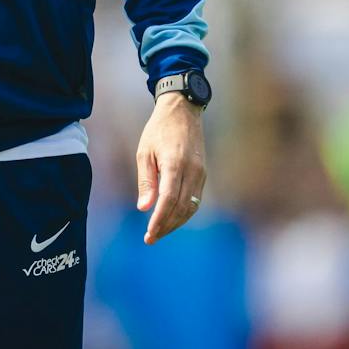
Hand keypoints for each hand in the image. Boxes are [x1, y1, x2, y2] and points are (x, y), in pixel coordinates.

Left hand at [136, 92, 205, 243]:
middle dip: (166, 226)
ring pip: (191, 207)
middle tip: (151, 238)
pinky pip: (195, 199)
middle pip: (181, 208)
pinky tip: (172, 218)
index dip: (159, 220)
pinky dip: (184, 212)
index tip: (149, 234)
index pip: (168, 200)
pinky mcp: (203, 173)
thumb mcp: (145, 151)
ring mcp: (200, 172)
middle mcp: (192, 170)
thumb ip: (146, 180)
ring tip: (160, 231)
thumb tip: (144, 207)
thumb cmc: (159, 129)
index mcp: (175, 164)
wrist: (182, 110)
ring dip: (176, 222)